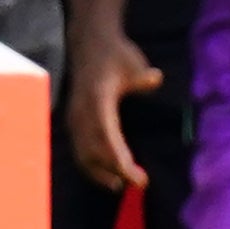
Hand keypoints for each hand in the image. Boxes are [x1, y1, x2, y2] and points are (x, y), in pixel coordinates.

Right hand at [68, 37, 163, 189]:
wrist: (89, 43)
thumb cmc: (114, 54)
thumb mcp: (131, 62)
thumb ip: (142, 76)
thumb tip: (155, 79)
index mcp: (96, 100)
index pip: (106, 136)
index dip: (119, 159)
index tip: (137, 175)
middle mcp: (82, 112)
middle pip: (94, 150)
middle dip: (114, 170)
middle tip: (139, 183)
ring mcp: (75, 117)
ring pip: (83, 153)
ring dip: (100, 172)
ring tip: (121, 185)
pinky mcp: (74, 121)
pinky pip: (79, 149)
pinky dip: (91, 165)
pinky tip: (107, 175)